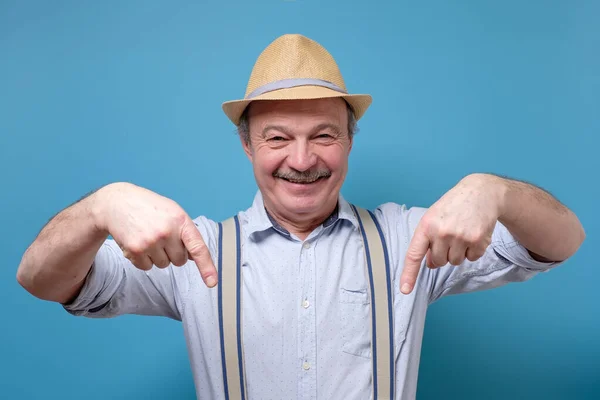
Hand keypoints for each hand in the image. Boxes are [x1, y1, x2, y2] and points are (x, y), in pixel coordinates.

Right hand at [94, 182, 216, 287]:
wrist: (117, 202)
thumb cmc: (150, 208)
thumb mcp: (173, 213)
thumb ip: (186, 234)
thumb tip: (195, 258)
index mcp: (181, 220)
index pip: (198, 248)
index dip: (206, 267)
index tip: (212, 283)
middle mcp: (167, 232)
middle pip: (180, 261)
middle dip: (172, 253)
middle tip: (161, 236)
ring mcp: (150, 241)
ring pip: (163, 265)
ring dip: (157, 256)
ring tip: (148, 236)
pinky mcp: (135, 250)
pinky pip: (147, 267)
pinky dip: (143, 259)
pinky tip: (137, 241)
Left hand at [400, 174, 505, 293]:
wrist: (481, 192)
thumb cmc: (453, 206)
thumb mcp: (433, 217)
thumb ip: (428, 240)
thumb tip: (429, 264)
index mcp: (426, 226)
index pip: (414, 254)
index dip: (409, 274)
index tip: (405, 290)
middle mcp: (441, 232)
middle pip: (437, 262)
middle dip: (442, 255)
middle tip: (449, 236)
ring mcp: (460, 236)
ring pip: (455, 262)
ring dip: (458, 252)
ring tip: (461, 232)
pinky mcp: (478, 240)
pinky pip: (472, 259)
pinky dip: (473, 250)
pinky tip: (474, 233)